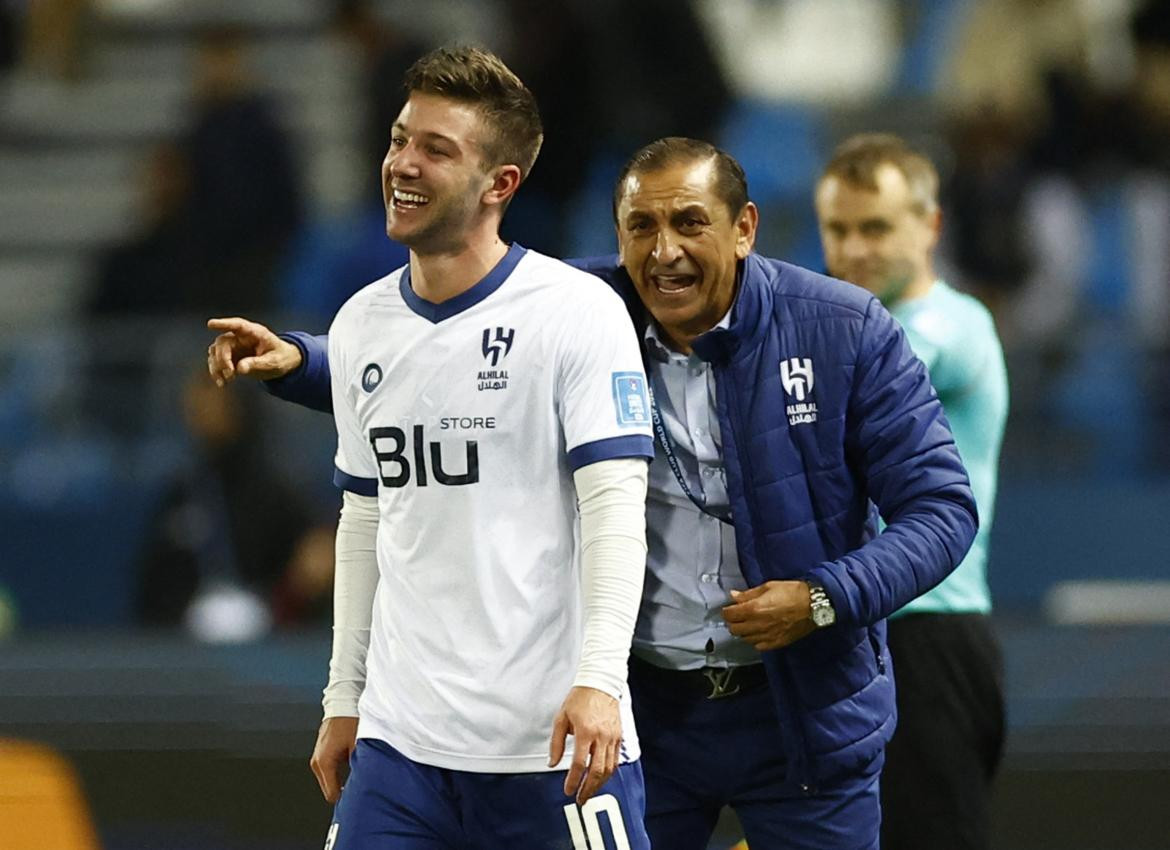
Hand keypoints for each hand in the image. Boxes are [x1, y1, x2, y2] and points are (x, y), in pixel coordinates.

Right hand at [206, 317, 302, 385]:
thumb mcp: (274, 362)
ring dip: (217, 366)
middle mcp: (241, 337)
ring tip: (226, 381)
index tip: (210, 324)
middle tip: (231, 373)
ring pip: (215, 351)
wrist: (282, 363)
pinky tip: (221, 383)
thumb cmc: (281, 357)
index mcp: (255, 332)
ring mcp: (234, 346)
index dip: (224, 324)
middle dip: (223, 358)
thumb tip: (240, 368)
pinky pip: (216, 362)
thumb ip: (258, 363)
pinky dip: (216, 372)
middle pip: (223, 342)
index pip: (238, 325)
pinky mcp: (230, 357)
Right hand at [310, 716, 358, 802]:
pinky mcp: (321, 754)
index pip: (331, 794)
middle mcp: (317, 762)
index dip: (345, 800)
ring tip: (358, 778)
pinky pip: (329, 771)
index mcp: (324, 762)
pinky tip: (351, 769)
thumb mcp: (359, 745)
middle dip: (343, 792)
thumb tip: (366, 781)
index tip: (358, 801)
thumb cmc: (350, 721)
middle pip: (329, 789)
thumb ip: (360, 765)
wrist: (342, 703)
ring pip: (329, 781)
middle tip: (361, 790)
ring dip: (341, 782)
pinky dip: (338, 774)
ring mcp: (317, 758)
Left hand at [548, 686, 621, 804]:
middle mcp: (601, 737)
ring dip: (599, 784)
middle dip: (588, 789)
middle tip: (580, 800)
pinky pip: (615, 760)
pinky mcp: (619, 736)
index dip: (573, 780)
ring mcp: (612, 737)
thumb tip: (552, 763)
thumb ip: (556, 743)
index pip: (580, 764)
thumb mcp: (561, 718)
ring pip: (608, 769)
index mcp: (586, 732)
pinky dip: (608, 773)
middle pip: (597, 771)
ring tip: (589, 792)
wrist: (600, 684)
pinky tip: (601, 778)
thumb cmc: (579, 699)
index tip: (567, 790)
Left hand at [721, 581, 815, 650]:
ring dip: (744, 631)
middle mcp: (758, 625)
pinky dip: (756, 640)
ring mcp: (767, 636)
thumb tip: (734, 595)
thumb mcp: (768, 587)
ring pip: (745, 639)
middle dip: (733, 622)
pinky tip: (760, 632)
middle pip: (734, 629)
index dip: (727, 611)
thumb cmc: (793, 593)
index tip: (730, 608)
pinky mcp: (776, 643)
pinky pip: (759, 646)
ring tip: (750, 623)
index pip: (729, 615)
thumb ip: (748, 594)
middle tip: (738, 616)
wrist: (814, 605)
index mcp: (753, 609)